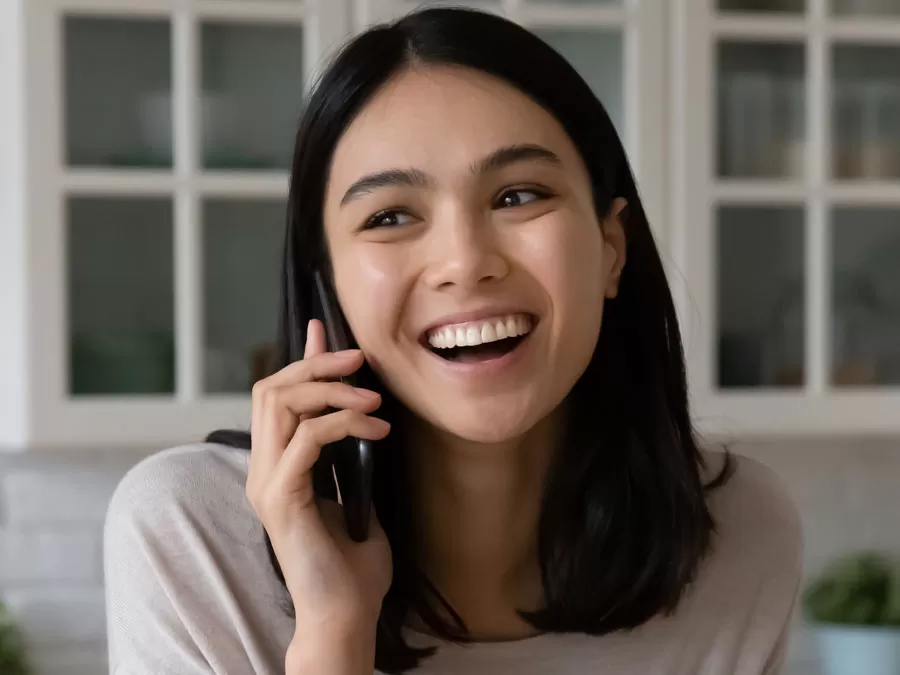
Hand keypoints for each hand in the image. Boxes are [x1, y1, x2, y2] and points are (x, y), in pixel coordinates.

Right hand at [246, 319, 392, 640]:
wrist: (347, 614)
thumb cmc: (355, 563)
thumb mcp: (358, 490)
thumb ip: (351, 451)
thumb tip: (363, 414)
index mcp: (277, 468)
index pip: (277, 398)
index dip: (302, 361)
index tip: (325, 331)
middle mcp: (263, 470)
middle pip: (270, 390)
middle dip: (316, 366)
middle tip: (359, 359)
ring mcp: (267, 484)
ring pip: (281, 404)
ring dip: (332, 390)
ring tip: (374, 400)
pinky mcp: (282, 498)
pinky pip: (307, 438)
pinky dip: (343, 423)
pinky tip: (376, 429)